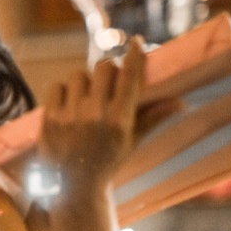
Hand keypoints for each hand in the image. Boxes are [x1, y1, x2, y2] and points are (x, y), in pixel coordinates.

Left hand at [39, 37, 146, 195]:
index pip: (130, 77)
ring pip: (79, 75)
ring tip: (88, 96)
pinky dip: (64, 91)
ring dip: (85, 81)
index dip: (133, 55)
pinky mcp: (49, 119)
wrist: (73, 189)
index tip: (135, 42)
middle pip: (104, 68)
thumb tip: (181, 102)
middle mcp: (95, 116)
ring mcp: (69, 117)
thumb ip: (153, 118)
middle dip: (108, 69)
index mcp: (119, 121)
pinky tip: (69, 102)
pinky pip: (57, 87)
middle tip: (109, 78)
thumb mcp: (131, 142)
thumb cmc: (106, 163)